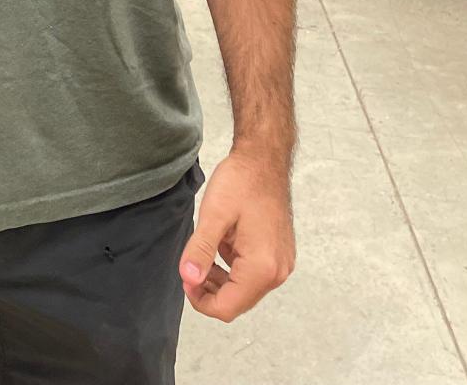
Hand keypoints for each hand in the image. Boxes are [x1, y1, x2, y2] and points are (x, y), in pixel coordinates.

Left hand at [179, 150, 294, 321]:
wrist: (264, 159)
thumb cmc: (241, 182)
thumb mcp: (213, 215)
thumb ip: (200, 250)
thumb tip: (188, 279)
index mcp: (262, 267)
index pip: (227, 308)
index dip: (200, 299)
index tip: (185, 277)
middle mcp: (277, 272)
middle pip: (238, 303)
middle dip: (210, 291)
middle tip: (190, 266)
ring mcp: (281, 264)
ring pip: (245, 290)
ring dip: (221, 280)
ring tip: (204, 252)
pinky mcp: (280, 254)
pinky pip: (254, 275)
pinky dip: (234, 269)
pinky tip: (223, 244)